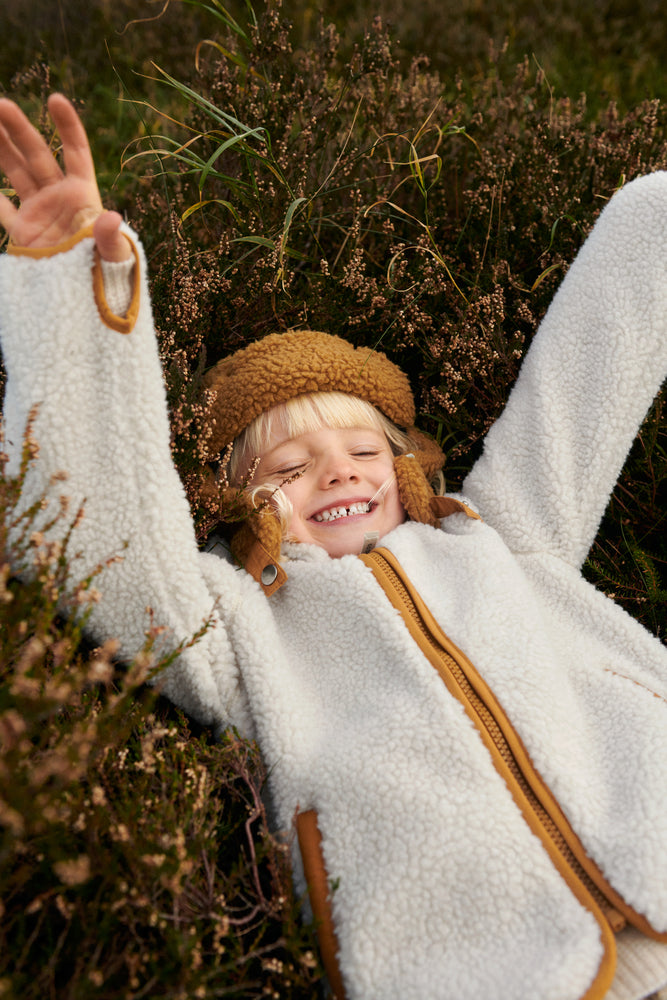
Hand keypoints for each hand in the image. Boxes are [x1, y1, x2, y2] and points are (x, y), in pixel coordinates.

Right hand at [0, 94, 130, 261]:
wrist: (90, 299)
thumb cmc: (110, 274)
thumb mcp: (114, 255)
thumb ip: (110, 236)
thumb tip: (112, 218)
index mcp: (84, 195)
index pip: (76, 153)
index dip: (67, 126)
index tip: (55, 100)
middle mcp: (59, 198)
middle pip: (37, 155)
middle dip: (19, 130)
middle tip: (0, 104)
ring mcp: (39, 212)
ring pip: (15, 172)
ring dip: (0, 148)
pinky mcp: (24, 233)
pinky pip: (2, 209)